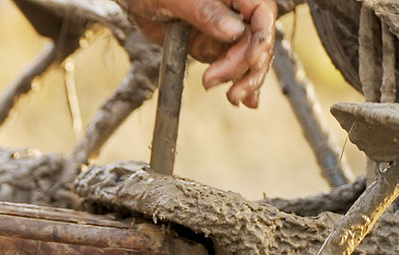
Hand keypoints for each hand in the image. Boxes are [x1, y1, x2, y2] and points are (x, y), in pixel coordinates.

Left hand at [123, 0, 277, 107]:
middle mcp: (235, 12)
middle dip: (248, 67)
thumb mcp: (178, 0)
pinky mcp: (212, 48)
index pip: (262, 12)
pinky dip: (238, 81)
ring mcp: (225, 32)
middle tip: (225, 87)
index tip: (251, 60)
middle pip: (257, 40)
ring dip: (245, 79)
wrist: (135, 2)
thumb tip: (234, 30)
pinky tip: (246, 100)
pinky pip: (231, 66)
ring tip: (233, 97)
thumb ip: (206, 12)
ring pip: (249, 57)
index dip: (261, 37)